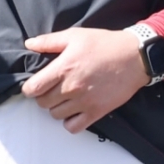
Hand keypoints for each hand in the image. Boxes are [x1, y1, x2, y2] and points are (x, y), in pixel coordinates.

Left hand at [21, 28, 149, 133]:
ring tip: (64, 97)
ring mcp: (84, 102)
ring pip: (56, 115)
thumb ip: (49, 41)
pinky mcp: (96, 112)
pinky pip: (73, 127)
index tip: (34, 85)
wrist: (134, 56)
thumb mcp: (75, 36)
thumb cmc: (105, 44)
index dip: (29, 88)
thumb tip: (29, 44)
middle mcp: (71, 87)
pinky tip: (74, 110)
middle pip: (43, 103)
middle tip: (52, 88)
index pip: (33, 88)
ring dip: (57, 107)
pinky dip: (70, 122)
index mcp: (63, 68)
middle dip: (43, 96)